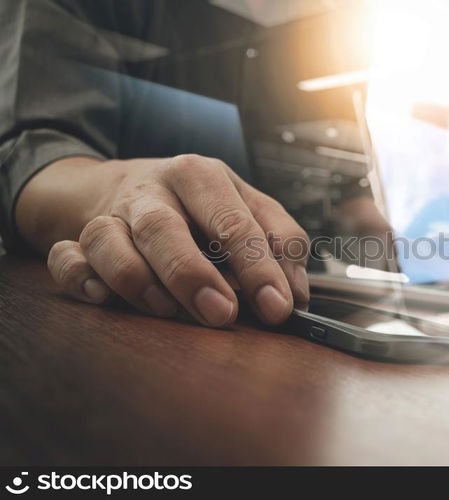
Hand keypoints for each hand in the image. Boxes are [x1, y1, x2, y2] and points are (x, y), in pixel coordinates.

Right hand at [16, 154, 309, 326]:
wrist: (129, 184)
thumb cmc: (198, 204)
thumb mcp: (247, 207)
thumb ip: (280, 242)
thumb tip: (295, 293)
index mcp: (201, 176)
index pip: (232, 220)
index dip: (258, 266)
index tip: (277, 307)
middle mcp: (153, 190)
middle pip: (164, 228)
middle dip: (192, 275)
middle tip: (221, 315)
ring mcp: (111, 213)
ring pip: (108, 240)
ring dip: (136, 282)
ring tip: (167, 310)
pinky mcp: (77, 235)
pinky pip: (67, 258)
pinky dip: (81, 278)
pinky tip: (104, 297)